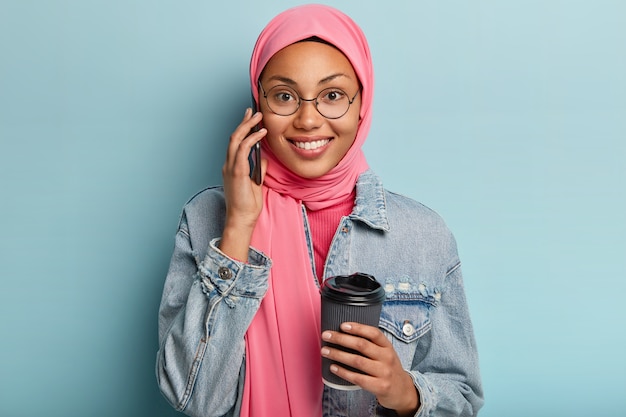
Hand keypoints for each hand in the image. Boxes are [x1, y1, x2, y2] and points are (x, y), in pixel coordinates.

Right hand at [219, 108, 266, 260]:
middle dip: (244, 122)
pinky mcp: (237, 172)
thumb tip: (263, 157)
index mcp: (231, 167)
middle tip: (253, 111)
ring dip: (247, 126)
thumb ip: (258, 168)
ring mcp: (231, 167)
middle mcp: (228, 164)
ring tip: (258, 117)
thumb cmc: (248, 204)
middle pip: (234, 137)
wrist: (242, 218)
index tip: (251, 119)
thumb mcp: (256, 182)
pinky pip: (242, 150)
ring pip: (236, 140)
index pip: (236, 143)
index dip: (243, 129)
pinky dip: (252, 139)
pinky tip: (261, 133)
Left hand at [321, 322, 418, 415]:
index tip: (342, 325)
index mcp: (388, 346)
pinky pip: (358, 378)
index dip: (358, 327)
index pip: (373, 333)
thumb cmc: (388, 368)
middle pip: (362, 345)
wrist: (403, 392)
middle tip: (326, 335)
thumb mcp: (385, 353)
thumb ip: (371, 344)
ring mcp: (384, 373)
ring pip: (357, 361)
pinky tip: (333, 367)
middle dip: (341, 339)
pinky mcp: (380, 387)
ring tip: (325, 351)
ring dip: (338, 354)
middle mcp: (387, 357)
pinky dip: (343, 372)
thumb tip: (344, 333)